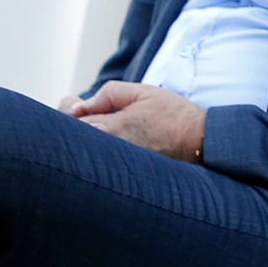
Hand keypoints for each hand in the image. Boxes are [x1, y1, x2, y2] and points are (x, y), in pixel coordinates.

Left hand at [68, 82, 205, 162]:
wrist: (198, 142)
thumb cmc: (172, 115)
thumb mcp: (143, 92)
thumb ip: (109, 93)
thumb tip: (81, 105)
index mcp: (111, 127)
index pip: (69, 120)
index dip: (68, 109)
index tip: (78, 104)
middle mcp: (108, 149)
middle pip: (70, 139)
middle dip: (73, 125)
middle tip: (86, 115)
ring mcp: (113, 165)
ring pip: (82, 153)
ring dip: (84, 140)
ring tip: (103, 129)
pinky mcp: (121, 174)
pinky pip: (97, 162)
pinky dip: (96, 152)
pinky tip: (110, 144)